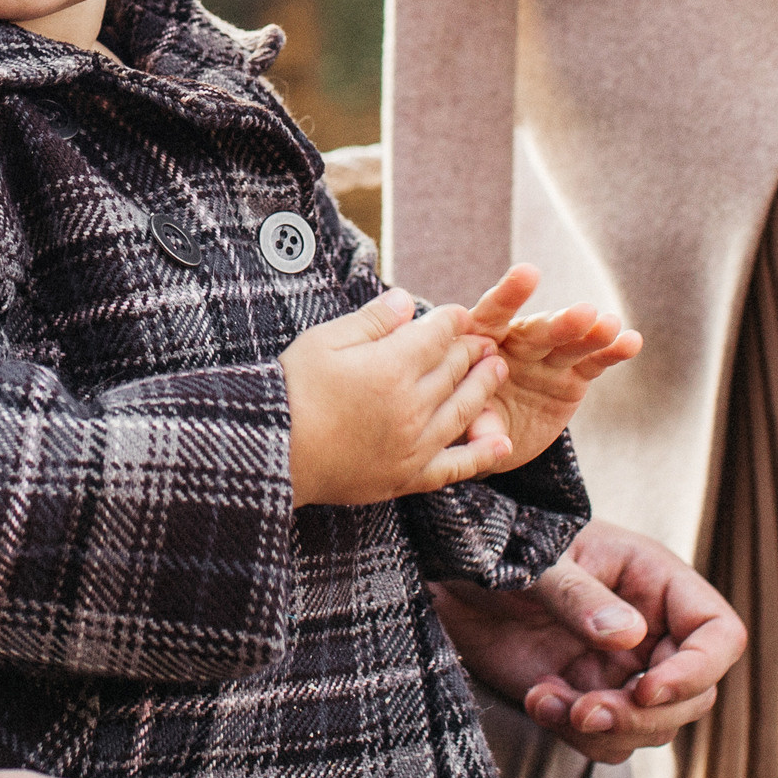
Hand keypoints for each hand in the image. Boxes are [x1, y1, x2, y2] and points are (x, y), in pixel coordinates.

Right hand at [281, 289, 510, 507]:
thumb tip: (407, 301)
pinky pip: (456, 466)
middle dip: (470, 349)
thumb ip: (371, 321)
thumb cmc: (291, 390)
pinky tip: (502, 442)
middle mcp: (412, 405)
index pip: (436, 336)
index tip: (459, 314)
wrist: (274, 453)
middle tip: (484, 340)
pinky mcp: (407, 476)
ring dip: (484, 387)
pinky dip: (482, 454)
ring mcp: (414, 444)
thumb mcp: (323, 341)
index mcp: (391, 367)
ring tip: (497, 370)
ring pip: (462, 410)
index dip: (451, 320)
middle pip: (453, 370)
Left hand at [431, 518, 746, 764]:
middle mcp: (650, 629)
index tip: (647, 689)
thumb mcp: (535, 559)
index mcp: (655, 581)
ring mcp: (621, 669)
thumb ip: (577, 594)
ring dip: (605, 729)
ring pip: (654, 727)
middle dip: (643, 715)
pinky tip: (537, 699)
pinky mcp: (587, 698)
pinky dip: (576, 736)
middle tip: (586, 712)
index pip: (719, 633)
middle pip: (694, 696)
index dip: (699, 670)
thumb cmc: (498, 546)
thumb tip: (626, 635)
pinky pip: (608, 741)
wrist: (448, 574)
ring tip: (545, 699)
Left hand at [461, 266, 641, 474]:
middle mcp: (515, 344)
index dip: (508, 297)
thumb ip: (476, 421)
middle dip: (560, 323)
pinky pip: (594, 362)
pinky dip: (612, 352)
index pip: (491, 316)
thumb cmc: (463, 421)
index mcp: (478, 343)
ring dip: (591, 334)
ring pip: (570, 343)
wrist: (490, 438)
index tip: (528, 273)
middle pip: (537, 331)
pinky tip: (631, 341)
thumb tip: (486, 436)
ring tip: (610, 325)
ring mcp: (547, 358)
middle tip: (584, 313)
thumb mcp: (462, 423)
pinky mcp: (573, 376)